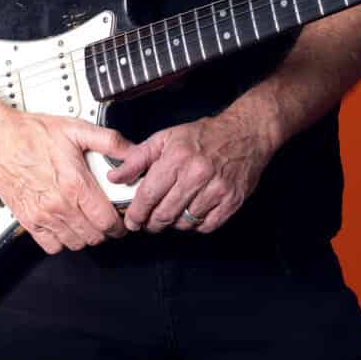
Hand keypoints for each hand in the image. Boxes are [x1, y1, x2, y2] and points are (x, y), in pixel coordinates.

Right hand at [0, 111, 131, 255]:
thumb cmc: (33, 134)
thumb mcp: (77, 129)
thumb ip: (109, 141)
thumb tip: (132, 151)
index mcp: (75, 185)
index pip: (107, 221)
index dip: (120, 224)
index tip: (121, 220)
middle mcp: (59, 205)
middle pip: (94, 237)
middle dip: (105, 230)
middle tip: (105, 218)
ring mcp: (42, 216)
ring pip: (75, 243)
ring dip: (85, 236)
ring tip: (86, 221)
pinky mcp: (28, 221)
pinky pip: (51, 246)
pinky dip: (61, 241)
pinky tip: (65, 226)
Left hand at [115, 106, 279, 233]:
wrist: (245, 133)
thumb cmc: (204, 136)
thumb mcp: (165, 138)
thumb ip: (137, 158)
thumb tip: (115, 176)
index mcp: (176, 158)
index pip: (148, 195)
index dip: (136, 213)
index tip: (131, 221)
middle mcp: (197, 175)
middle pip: (165, 214)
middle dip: (152, 223)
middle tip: (148, 222)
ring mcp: (217, 189)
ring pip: (185, 223)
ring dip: (175, 223)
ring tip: (172, 213)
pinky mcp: (232, 200)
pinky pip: (207, 226)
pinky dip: (196, 225)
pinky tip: (192, 213)